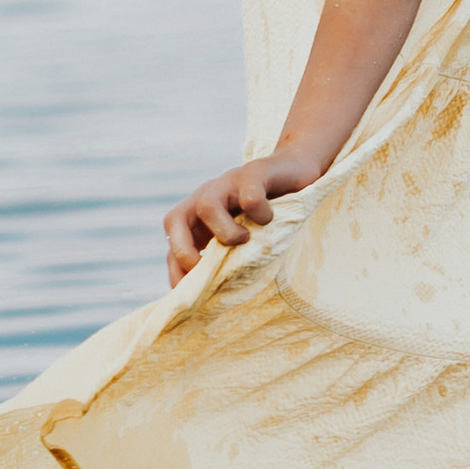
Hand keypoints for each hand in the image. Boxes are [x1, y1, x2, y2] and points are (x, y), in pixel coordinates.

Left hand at [164, 154, 315, 285]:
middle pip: (174, 220)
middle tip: (206, 268)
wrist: (297, 169)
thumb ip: (227, 258)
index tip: (193, 294)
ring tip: (245, 241)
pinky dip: (258, 212)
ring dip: (225, 233)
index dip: (176, 269)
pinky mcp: (255, 172)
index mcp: (200, 215)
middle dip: (184, 251)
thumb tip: (216, 299)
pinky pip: (249, 194)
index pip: (172, 242)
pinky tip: (269, 219)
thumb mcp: (244, 237)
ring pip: (207, 205)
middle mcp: (208, 196)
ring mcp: (229, 182)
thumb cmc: (269, 213)